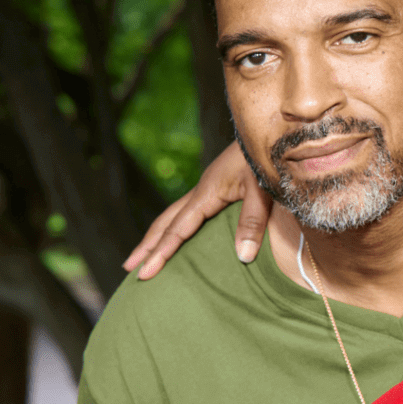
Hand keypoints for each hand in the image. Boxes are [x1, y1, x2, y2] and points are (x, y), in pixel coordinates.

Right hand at [122, 140, 270, 279]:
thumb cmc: (268, 158)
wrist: (274, 129)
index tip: (145, 273)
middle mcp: (201, 190)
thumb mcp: (263, 190)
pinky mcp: (217, 185)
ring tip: (143, 254)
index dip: (161, 253)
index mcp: (207, 193)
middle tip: (128, 268)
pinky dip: (175, 225)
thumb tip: (242, 256)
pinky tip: (180, 233)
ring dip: (157, 235)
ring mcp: (208, 187)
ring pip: (173, 214)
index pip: (177, 229)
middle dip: (147, 246)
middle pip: (166, 222)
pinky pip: (188, 210)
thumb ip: (252, 222)